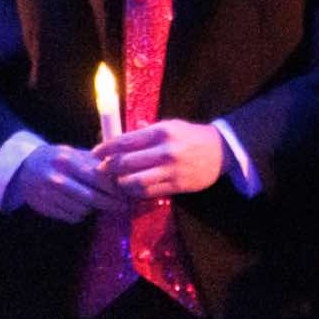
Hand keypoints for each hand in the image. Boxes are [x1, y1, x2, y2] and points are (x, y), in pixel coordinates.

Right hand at [4, 142, 127, 221]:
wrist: (25, 167)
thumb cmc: (58, 159)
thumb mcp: (74, 153)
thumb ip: (95, 162)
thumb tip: (121, 172)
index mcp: (67, 161)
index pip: (96, 178)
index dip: (113, 188)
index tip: (126, 193)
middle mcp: (56, 179)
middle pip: (90, 197)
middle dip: (110, 203)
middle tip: (123, 206)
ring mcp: (48, 195)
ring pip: (81, 209)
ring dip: (94, 208)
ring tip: (100, 203)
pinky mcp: (44, 208)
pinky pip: (70, 217)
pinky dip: (81, 214)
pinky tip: (83, 207)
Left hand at [93, 119, 226, 199]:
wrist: (222, 151)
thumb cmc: (193, 136)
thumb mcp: (172, 126)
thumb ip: (147, 130)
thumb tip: (124, 135)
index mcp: (162, 131)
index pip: (126, 141)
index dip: (107, 148)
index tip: (95, 153)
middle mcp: (166, 151)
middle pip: (127, 162)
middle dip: (109, 167)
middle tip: (100, 169)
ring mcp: (171, 170)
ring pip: (135, 181)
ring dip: (121, 183)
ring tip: (115, 182)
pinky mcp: (177, 186)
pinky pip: (149, 192)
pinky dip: (136, 192)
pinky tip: (130, 189)